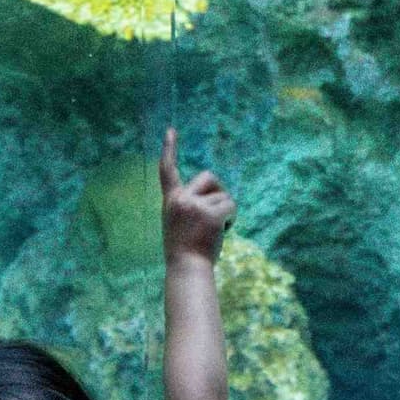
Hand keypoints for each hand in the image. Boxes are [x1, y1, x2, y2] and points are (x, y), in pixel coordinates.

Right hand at [159, 128, 232, 263]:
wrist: (187, 268)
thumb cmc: (185, 249)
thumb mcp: (178, 221)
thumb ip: (188, 204)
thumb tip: (213, 194)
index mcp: (171, 200)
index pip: (167, 170)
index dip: (169, 149)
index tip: (171, 131)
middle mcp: (181, 199)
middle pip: (209, 177)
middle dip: (217, 191)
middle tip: (214, 215)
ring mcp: (195, 206)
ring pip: (224, 195)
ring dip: (225, 211)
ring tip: (214, 230)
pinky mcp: (210, 215)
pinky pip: (231, 206)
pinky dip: (232, 217)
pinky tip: (223, 230)